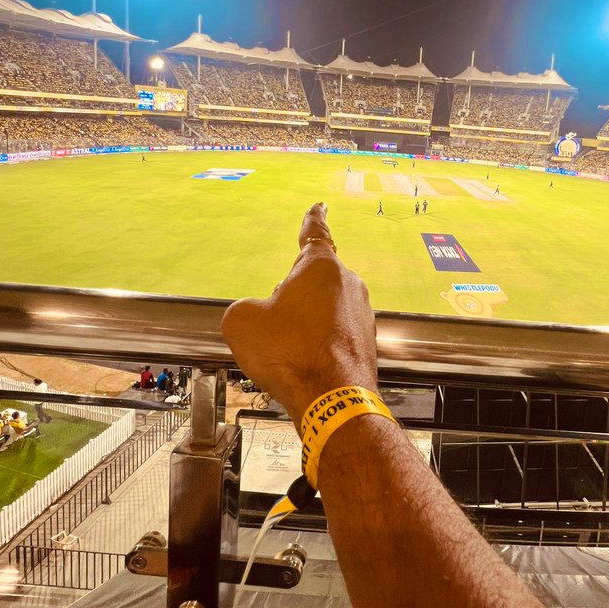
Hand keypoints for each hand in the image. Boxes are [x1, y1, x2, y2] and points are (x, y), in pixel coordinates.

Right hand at [222, 203, 377, 424]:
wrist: (331, 400)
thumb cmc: (290, 353)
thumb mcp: (242, 321)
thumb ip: (247, 307)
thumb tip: (259, 314)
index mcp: (321, 267)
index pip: (315, 233)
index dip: (312, 219)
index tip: (319, 207)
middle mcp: (348, 284)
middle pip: (312, 282)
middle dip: (293, 298)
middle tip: (276, 325)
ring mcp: (362, 314)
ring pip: (323, 311)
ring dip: (304, 326)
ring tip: (288, 354)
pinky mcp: (366, 342)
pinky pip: (333, 336)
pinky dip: (317, 347)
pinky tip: (303, 367)